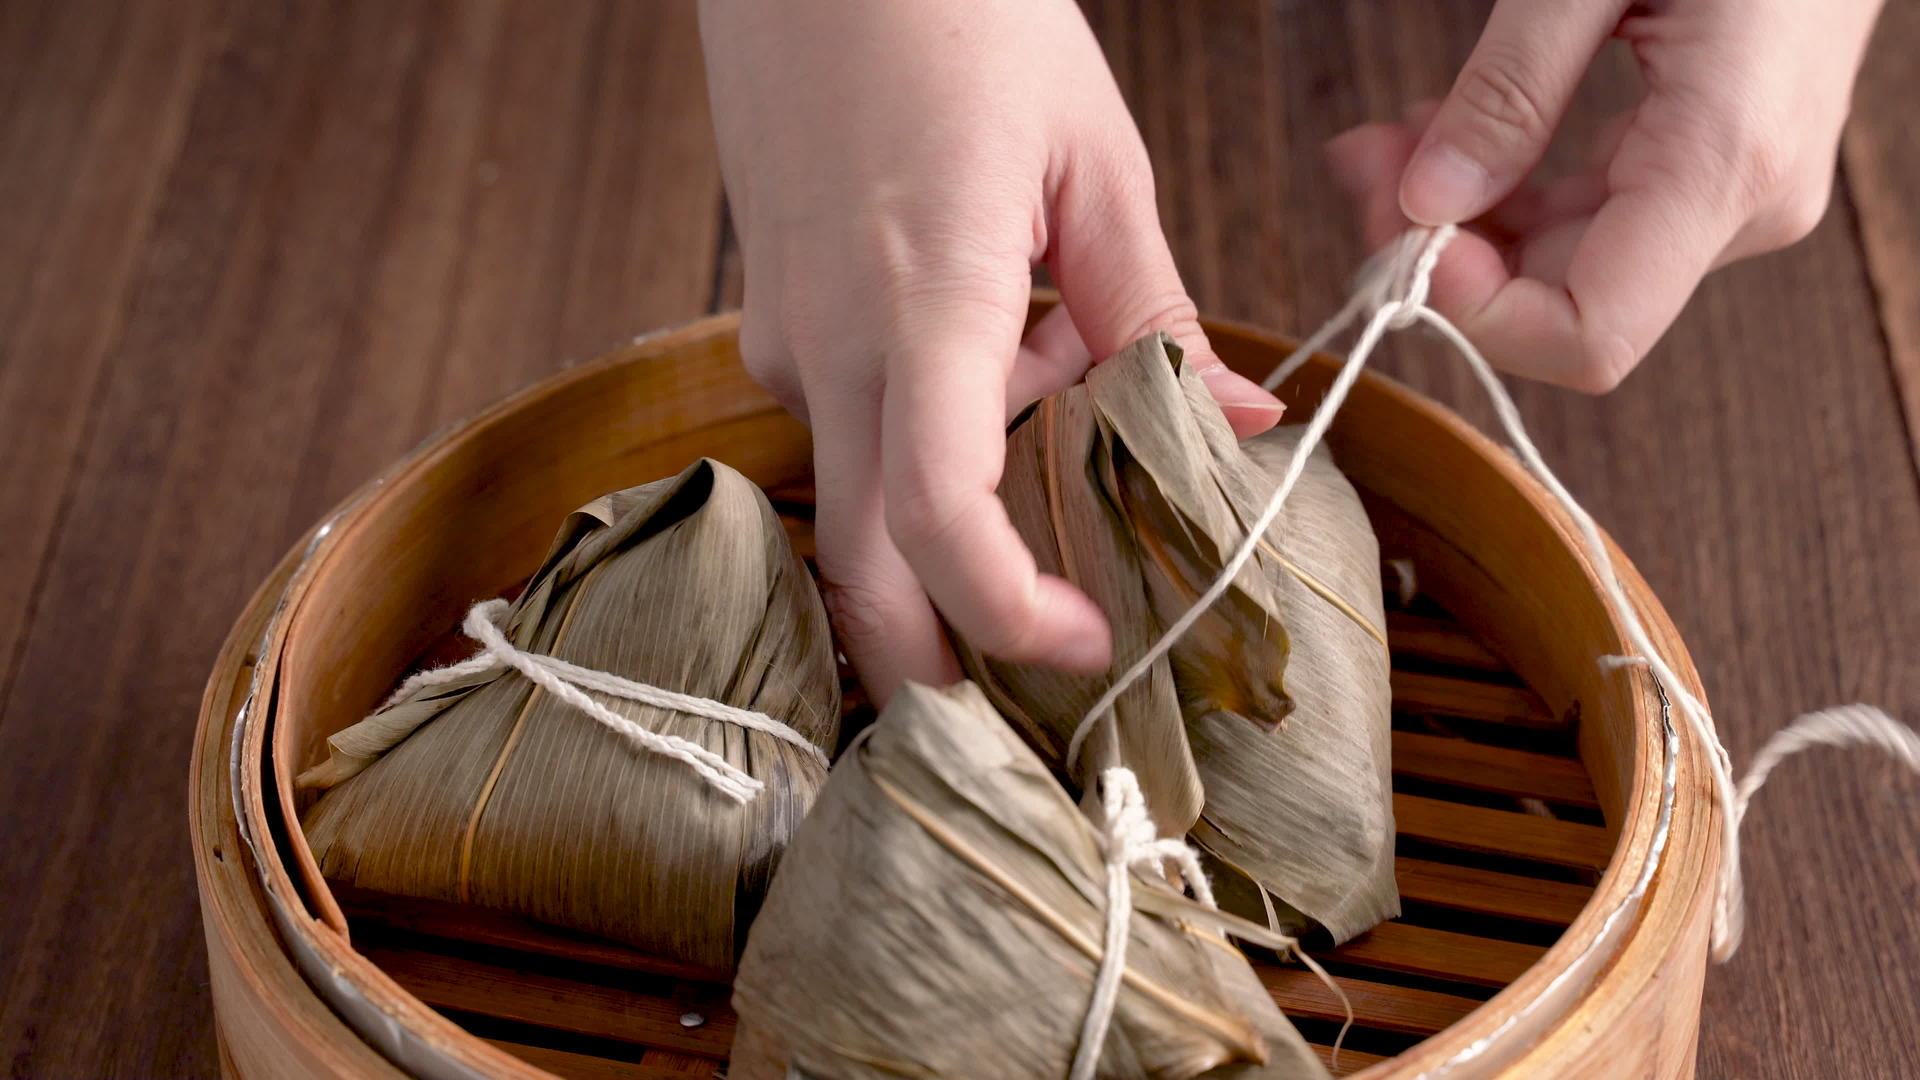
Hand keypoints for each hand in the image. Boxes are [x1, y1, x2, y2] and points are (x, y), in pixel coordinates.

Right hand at [698, 0, 1282, 702]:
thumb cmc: (958, 15)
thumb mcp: (1094, 161)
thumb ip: (1158, 311)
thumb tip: (1239, 421)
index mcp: (925, 305)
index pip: (934, 517)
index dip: (1003, 612)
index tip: (1081, 646)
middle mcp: (831, 349)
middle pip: (860, 566)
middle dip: (935, 658)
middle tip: (1035, 686)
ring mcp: (784, 339)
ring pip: (861, 495)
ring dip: (959, 509)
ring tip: (1059, 384)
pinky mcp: (772, 320)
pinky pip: (850, 420)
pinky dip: (932, 424)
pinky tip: (1002, 335)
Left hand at [1327, 0, 1883, 391]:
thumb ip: (1509, 89)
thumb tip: (1426, 204)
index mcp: (1723, 161)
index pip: (1590, 335)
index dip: (1479, 313)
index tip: (1404, 236)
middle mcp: (1744, 204)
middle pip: (1561, 301)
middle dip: (1443, 249)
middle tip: (1363, 163)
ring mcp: (1738, 195)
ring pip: (1566, 265)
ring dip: (1466, 219)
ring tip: (1391, 139)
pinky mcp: (1718, 170)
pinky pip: (1596, 219)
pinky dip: (1513, 193)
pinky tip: (1455, 135)